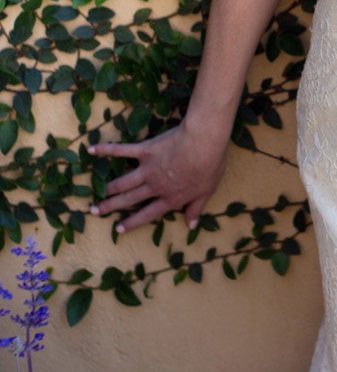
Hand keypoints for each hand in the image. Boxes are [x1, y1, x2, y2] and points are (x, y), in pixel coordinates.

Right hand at [86, 121, 228, 233]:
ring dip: (108, 189)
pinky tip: (92, 150)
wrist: (203, 142)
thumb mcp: (206, 191)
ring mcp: (148, 169)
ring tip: (94, 195)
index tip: (118, 229)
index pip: (148, 214)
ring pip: (123, 182)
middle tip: (95, 211)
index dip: (133, 222)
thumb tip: (191, 226)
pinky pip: (122, 151)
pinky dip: (106, 150)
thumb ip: (196, 208)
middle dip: (112, 207)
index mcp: (170, 198)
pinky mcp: (145, 151)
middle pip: (130, 200)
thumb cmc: (210, 166)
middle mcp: (155, 186)